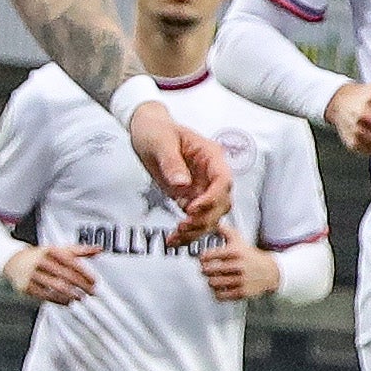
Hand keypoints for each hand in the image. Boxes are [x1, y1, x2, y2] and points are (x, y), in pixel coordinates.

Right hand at [6, 241, 101, 306]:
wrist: (13, 260)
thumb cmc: (40, 256)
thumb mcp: (58, 250)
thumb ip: (79, 251)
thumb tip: (98, 249)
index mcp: (51, 251)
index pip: (71, 262)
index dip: (85, 273)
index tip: (94, 281)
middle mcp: (41, 262)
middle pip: (65, 275)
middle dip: (81, 285)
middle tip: (91, 292)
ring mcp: (32, 275)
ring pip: (55, 286)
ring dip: (71, 294)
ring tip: (81, 298)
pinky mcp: (26, 287)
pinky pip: (45, 296)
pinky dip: (59, 300)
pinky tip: (68, 301)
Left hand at [128, 100, 233, 237]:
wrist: (146, 131)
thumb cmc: (156, 130)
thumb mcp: (161, 142)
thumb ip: (172, 162)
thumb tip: (182, 184)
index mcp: (211, 156)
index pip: (223, 180)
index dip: (212, 198)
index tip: (192, 208)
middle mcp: (211, 174)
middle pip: (222, 203)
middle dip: (205, 218)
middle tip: (183, 225)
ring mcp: (202, 187)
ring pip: (212, 216)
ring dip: (198, 229)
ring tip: (176, 235)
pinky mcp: (190, 197)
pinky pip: (195, 219)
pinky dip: (187, 232)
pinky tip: (173, 239)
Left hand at [197, 238, 275, 302]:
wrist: (271, 272)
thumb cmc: (252, 257)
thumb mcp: (241, 241)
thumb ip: (227, 231)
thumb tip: (217, 223)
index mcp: (236, 252)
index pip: (210, 255)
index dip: (203, 257)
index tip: (203, 258)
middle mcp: (238, 266)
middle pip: (209, 270)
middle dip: (205, 269)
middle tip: (206, 269)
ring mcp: (240, 280)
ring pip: (214, 283)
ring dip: (211, 281)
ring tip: (212, 278)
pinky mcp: (242, 292)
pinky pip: (221, 295)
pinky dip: (217, 292)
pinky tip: (220, 288)